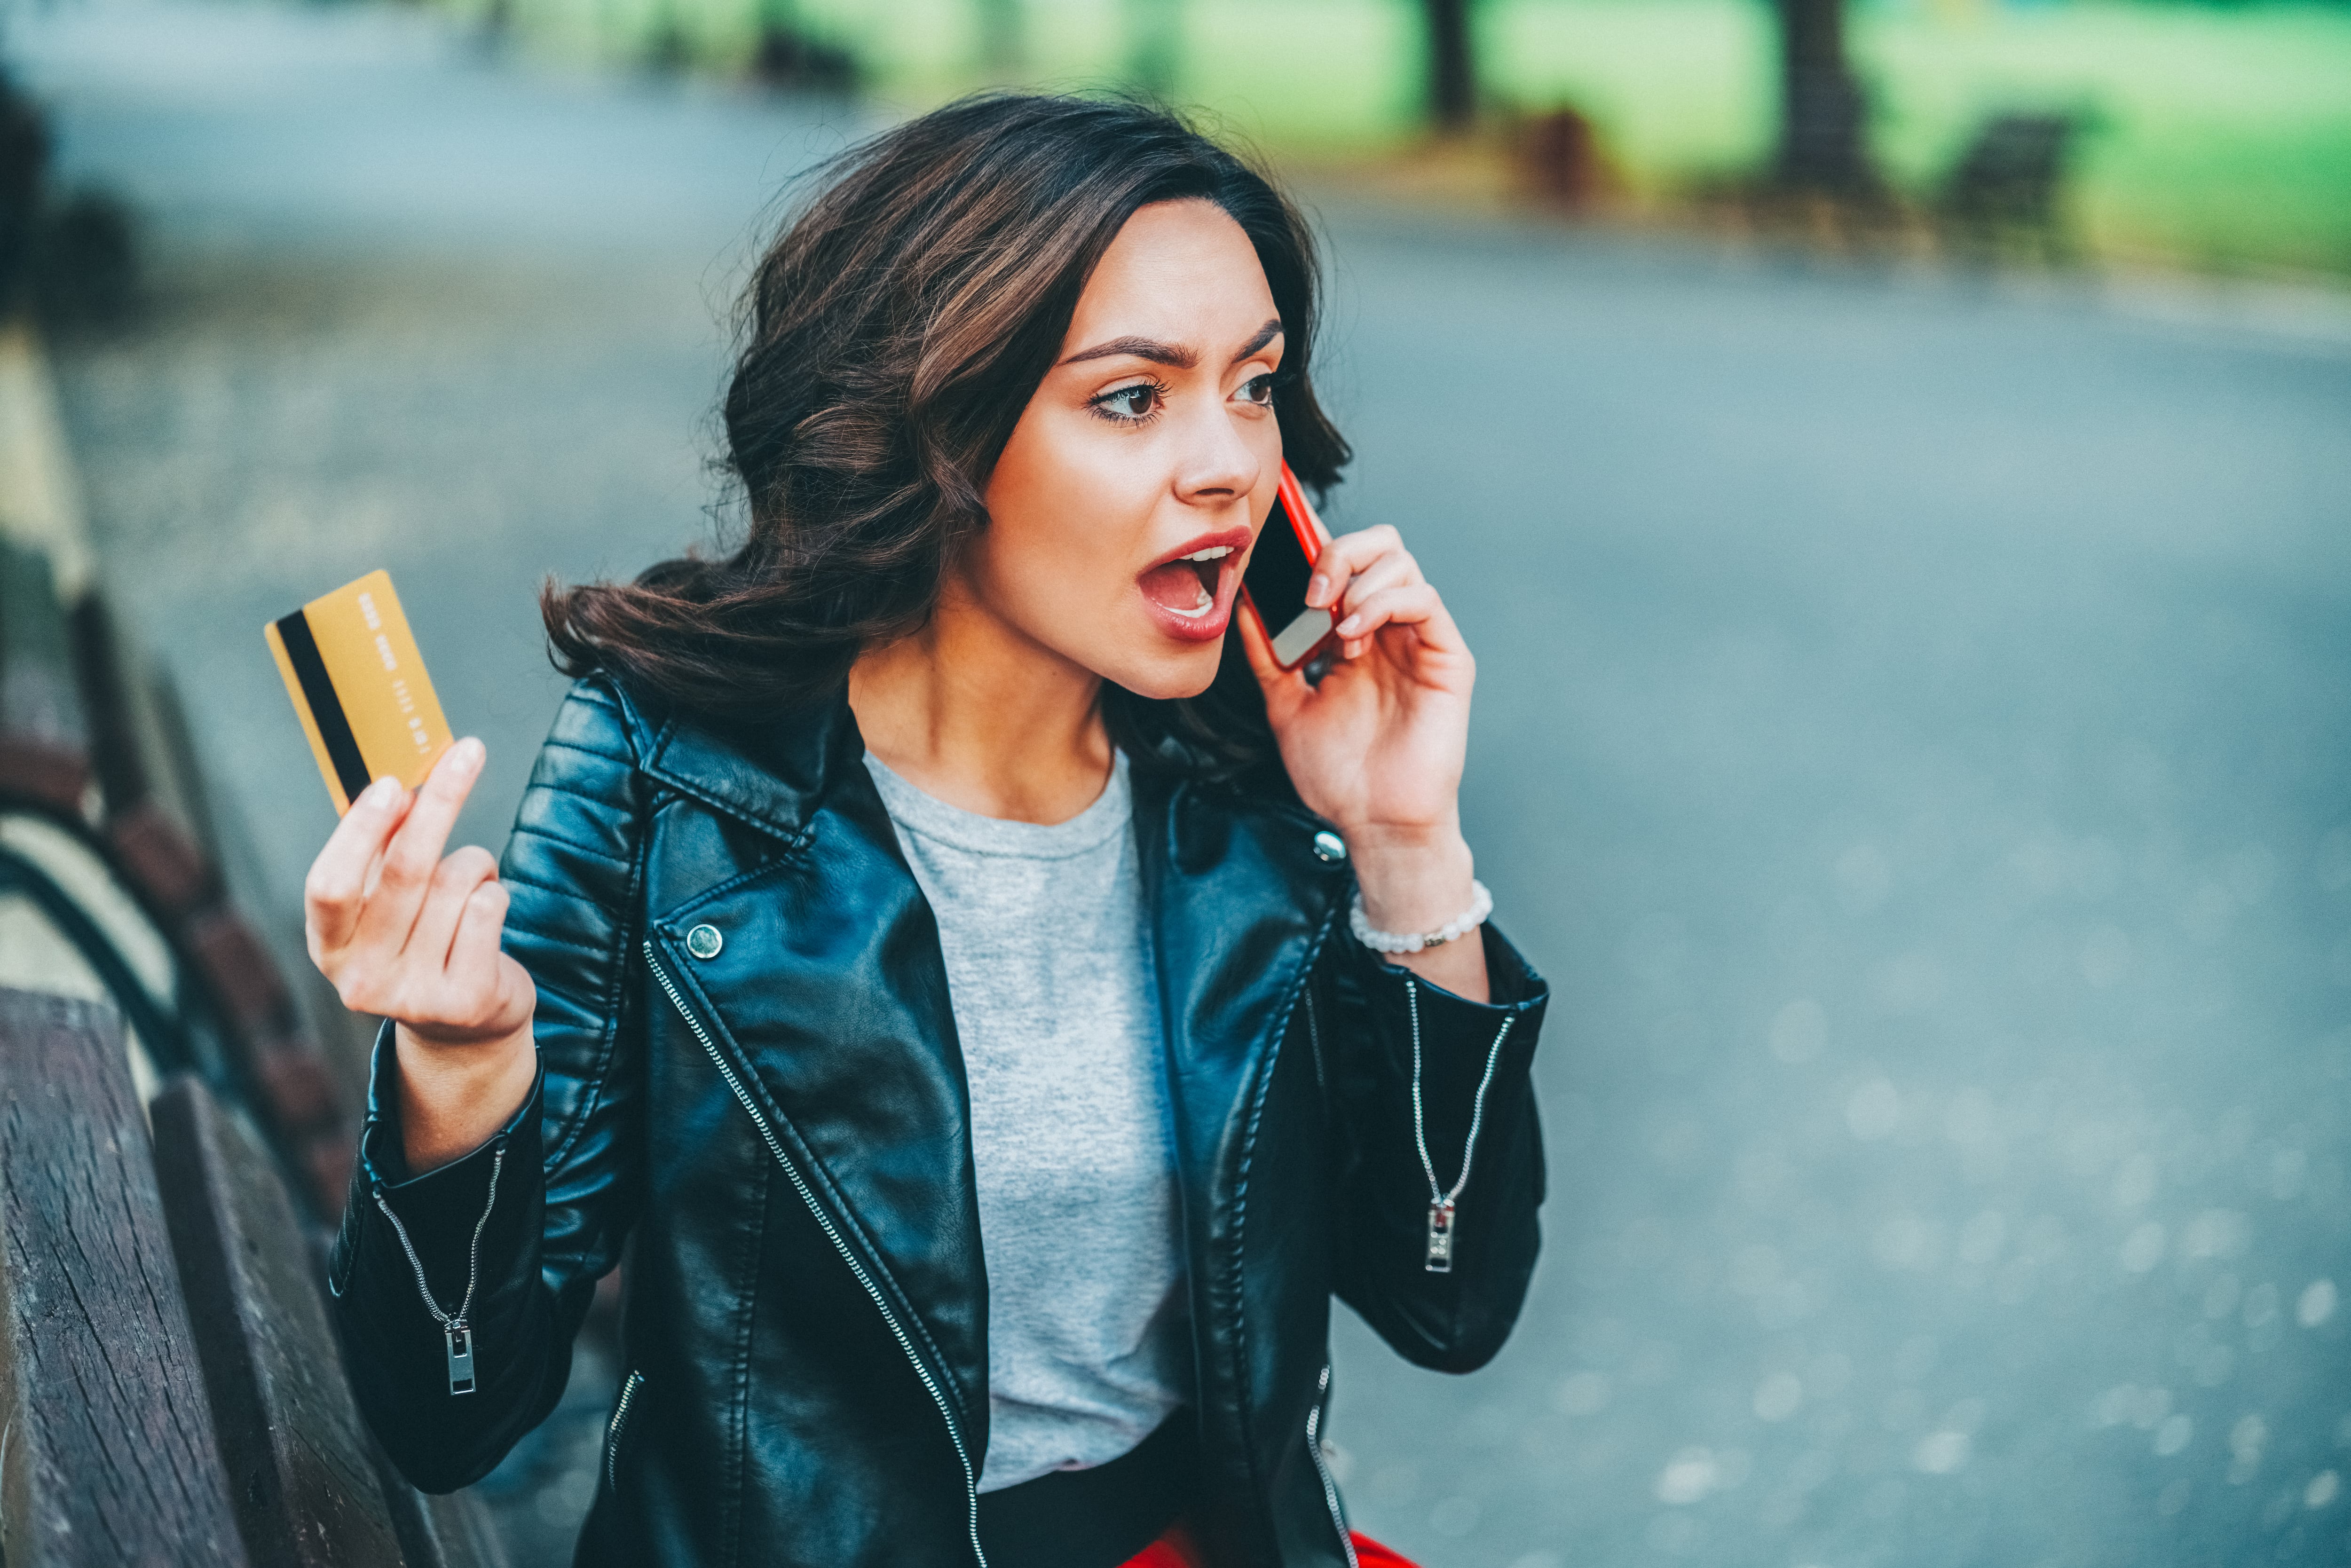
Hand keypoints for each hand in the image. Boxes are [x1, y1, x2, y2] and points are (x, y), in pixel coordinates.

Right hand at [303, 737, 535, 1169]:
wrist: (464, 1027)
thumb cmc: (423, 942)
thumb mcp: (388, 905)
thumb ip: (383, 853)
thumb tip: (399, 787)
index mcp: (330, 948)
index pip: (329, 885)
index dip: (360, 831)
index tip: (392, 783)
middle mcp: (362, 978)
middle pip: (404, 870)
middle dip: (440, 801)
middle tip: (468, 753)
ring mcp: (413, 996)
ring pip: (456, 883)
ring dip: (475, 864)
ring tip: (471, 885)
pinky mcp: (465, 1000)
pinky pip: (489, 909)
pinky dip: (495, 892)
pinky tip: (487, 912)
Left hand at [1239, 523, 1488, 999]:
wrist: (1373, 824)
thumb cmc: (1337, 775)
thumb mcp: (1283, 705)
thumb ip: (1267, 654)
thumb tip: (1243, 604)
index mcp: (1352, 635)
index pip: (1340, 564)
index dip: (1314, 535)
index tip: (1280, 522)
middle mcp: (1388, 630)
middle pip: (1378, 546)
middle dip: (1337, 553)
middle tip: (1309, 593)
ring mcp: (1419, 641)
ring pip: (1400, 562)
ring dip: (1357, 583)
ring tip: (1334, 631)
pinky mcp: (1447, 658)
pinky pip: (1424, 599)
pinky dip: (1384, 603)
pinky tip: (1354, 637)